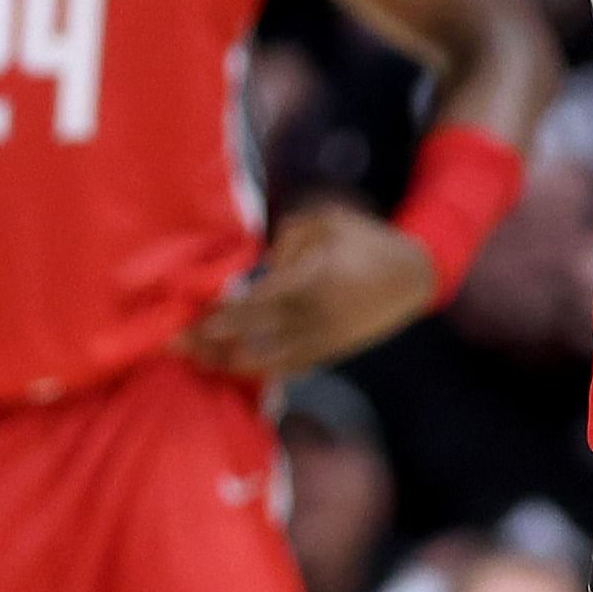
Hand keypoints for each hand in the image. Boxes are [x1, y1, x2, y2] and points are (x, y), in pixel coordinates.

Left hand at [182, 204, 438, 378]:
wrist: (414, 276)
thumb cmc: (368, 242)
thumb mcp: (330, 222)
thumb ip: (290, 237)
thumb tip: (263, 262)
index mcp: (315, 282)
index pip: (257, 304)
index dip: (223, 316)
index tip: (193, 322)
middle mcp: (317, 317)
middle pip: (255, 336)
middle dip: (214, 343)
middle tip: (178, 347)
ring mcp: (325, 339)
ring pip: (270, 358)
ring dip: (232, 362)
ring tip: (200, 362)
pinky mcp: (333, 351)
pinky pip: (291, 365)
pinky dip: (263, 369)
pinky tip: (237, 368)